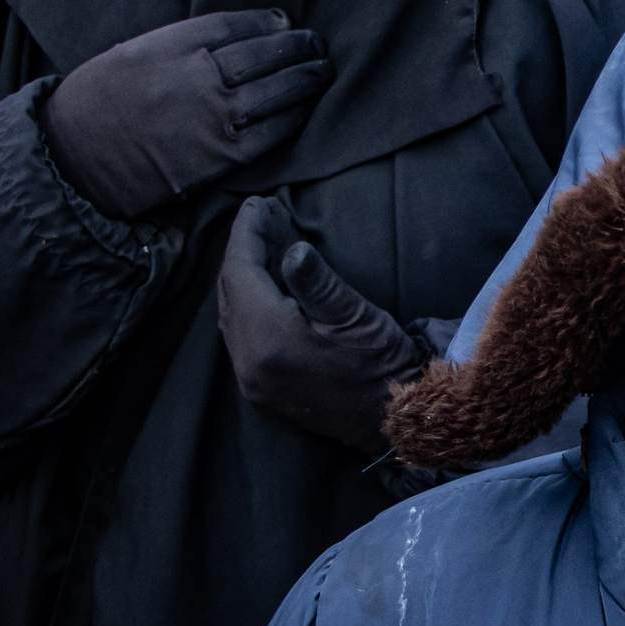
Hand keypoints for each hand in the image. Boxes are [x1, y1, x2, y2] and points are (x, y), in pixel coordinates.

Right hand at [42, 10, 329, 219]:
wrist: (75, 159)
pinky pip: (271, 132)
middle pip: (263, 54)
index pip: (233, 25)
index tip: (283, 21)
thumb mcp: (131, 53)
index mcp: (170, 45)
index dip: (264, 22)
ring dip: (305, 79)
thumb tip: (228, 39)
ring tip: (322, 70)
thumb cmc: (97, 103)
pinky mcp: (220, 155)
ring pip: (275, 90)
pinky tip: (305, 108)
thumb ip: (178, 44)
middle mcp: (196, 76)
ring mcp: (212, 116)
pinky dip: (293, 118)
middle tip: (317, 43)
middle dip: (297, 47)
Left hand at [217, 196, 429, 452]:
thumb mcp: (353, 314)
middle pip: (230, 291)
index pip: (241, 271)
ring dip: (242, 277)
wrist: (394, 421)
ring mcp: (251, 379)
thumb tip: (291, 250)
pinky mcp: (260, 390)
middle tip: (261, 218)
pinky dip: (246, 306)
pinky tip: (263, 289)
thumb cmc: (381, 364)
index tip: (257, 204)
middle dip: (243, 250)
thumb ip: (314, 281)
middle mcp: (248, 360)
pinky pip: (238, 337)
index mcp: (267, 337)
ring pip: (230, 314)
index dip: (247, 233)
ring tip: (261, 246)